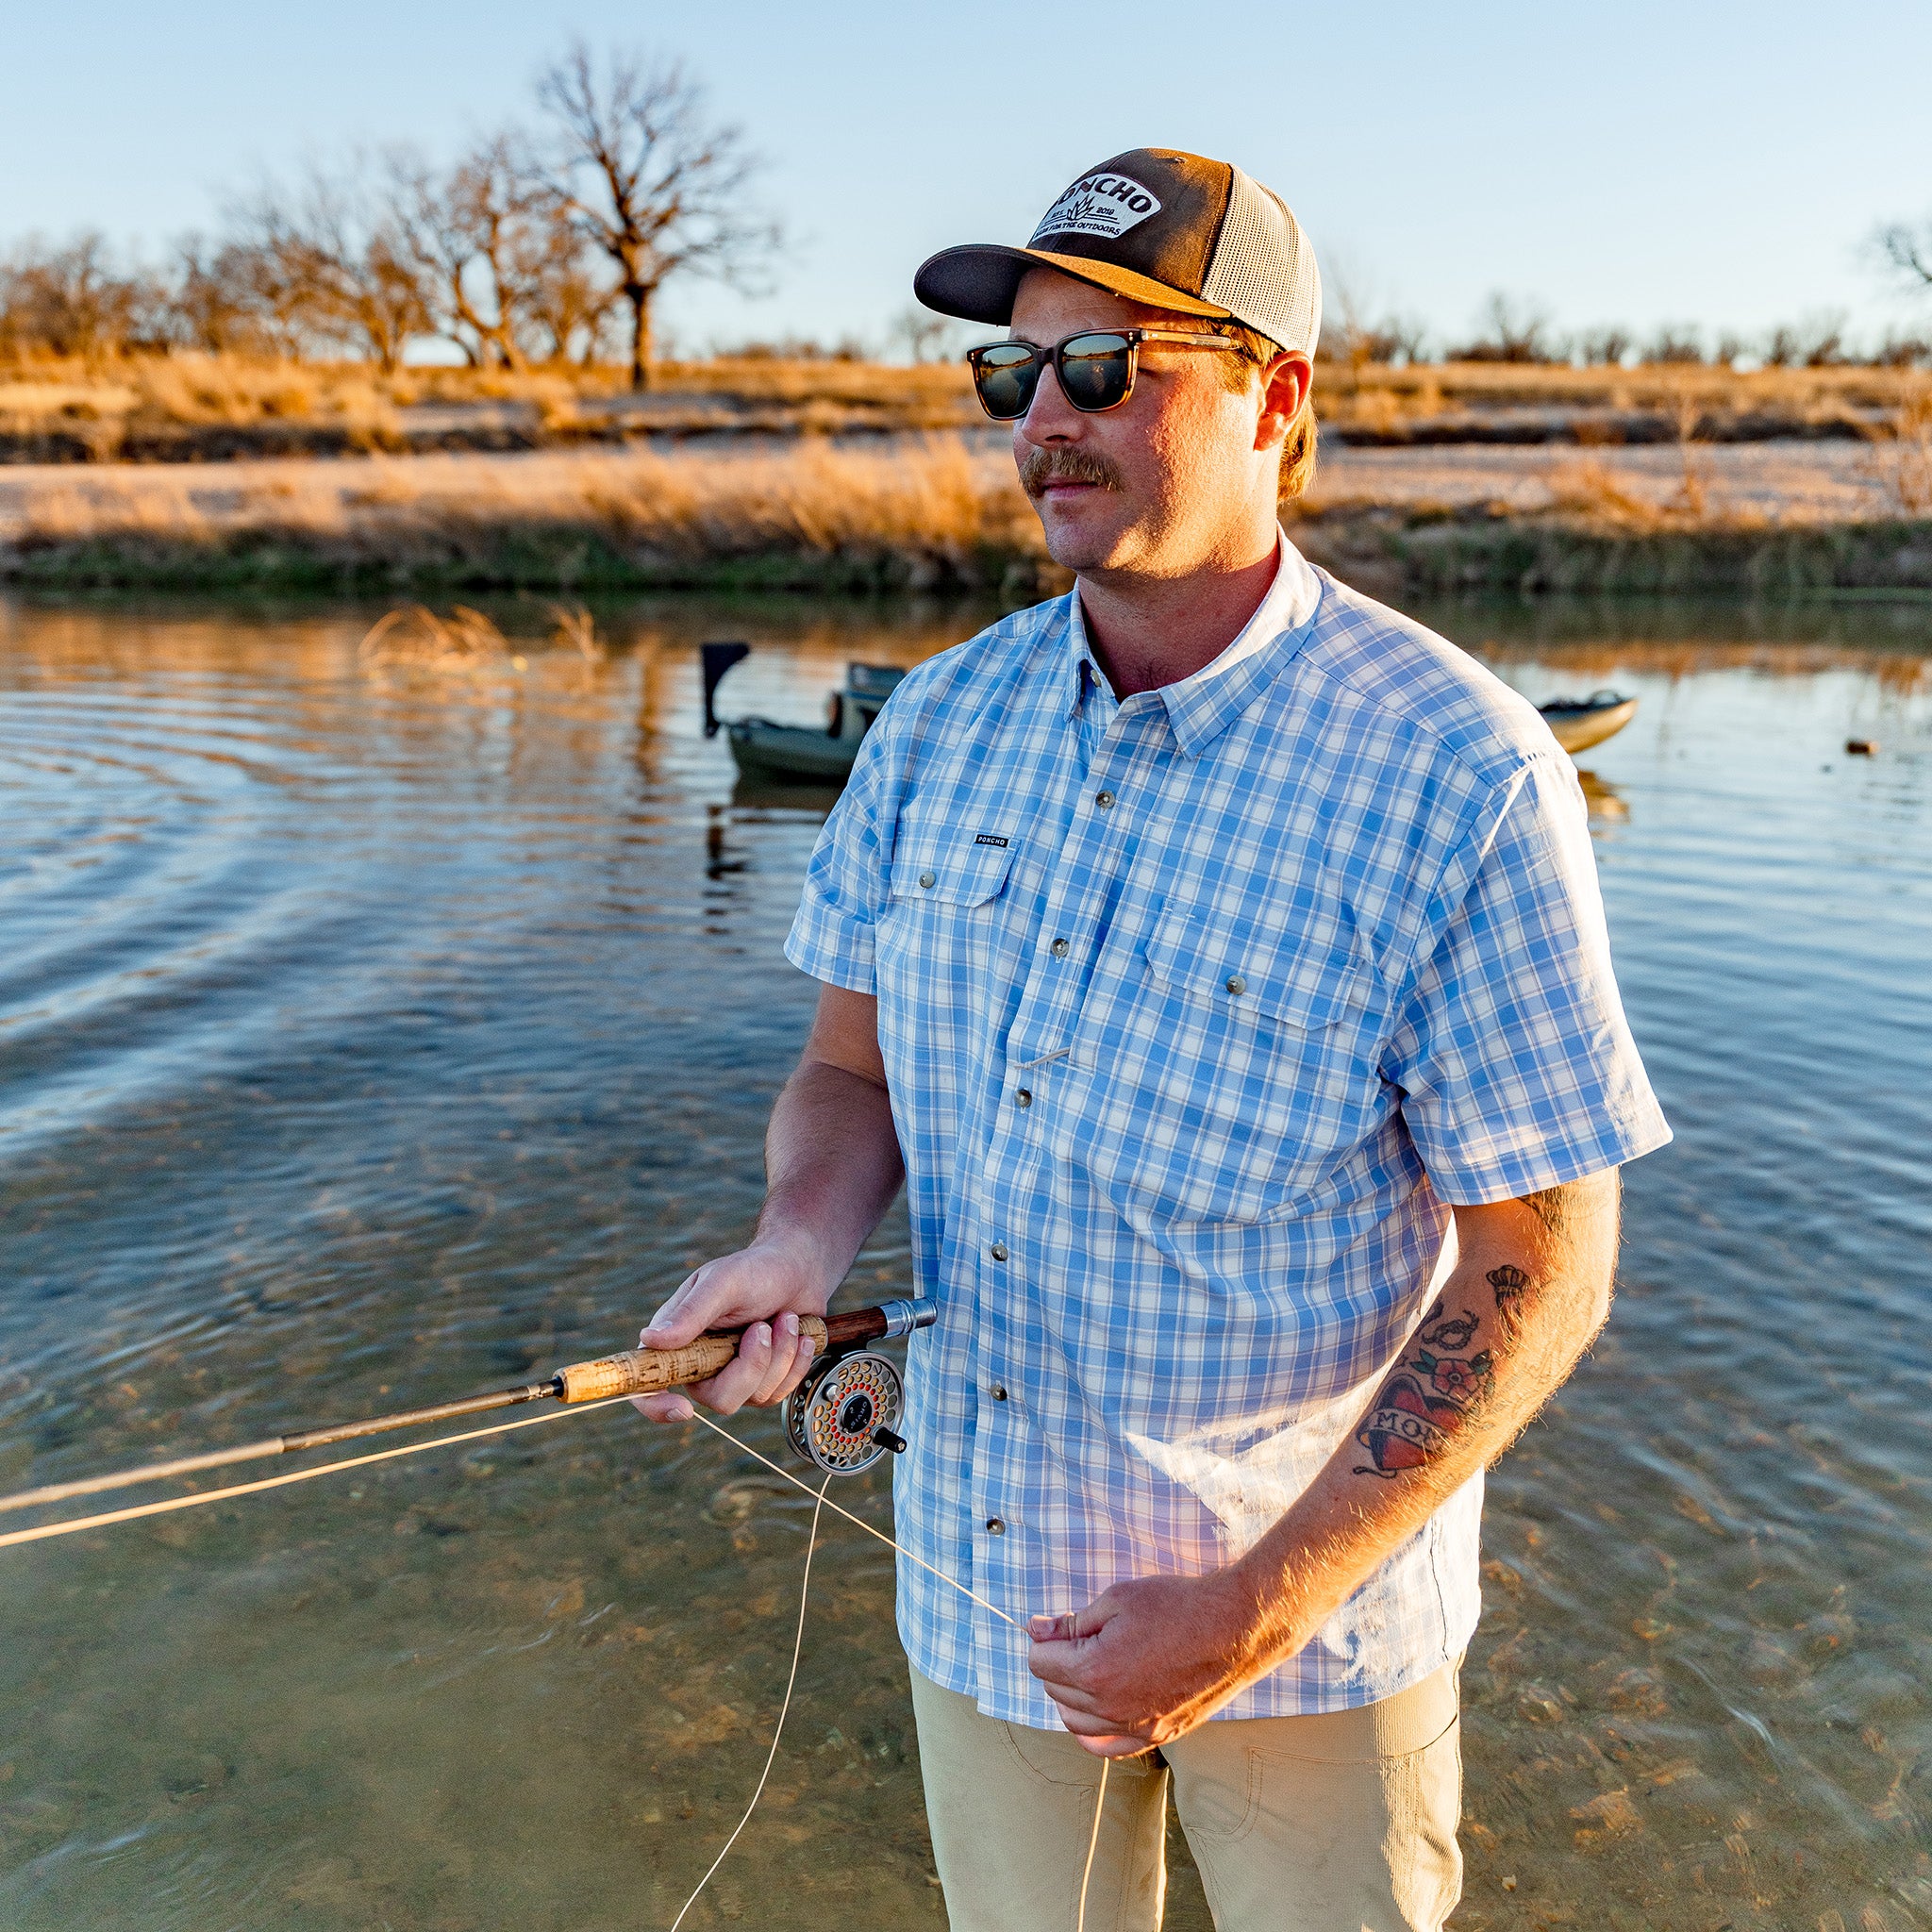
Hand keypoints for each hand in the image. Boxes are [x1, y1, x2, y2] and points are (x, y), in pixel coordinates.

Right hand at [631, 1236, 829, 1423]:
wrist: (799, 1271)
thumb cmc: (756, 1270)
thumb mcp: (723, 1283)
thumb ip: (691, 1312)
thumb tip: (650, 1340)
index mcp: (677, 1338)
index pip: (649, 1384)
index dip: (656, 1405)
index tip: (682, 1408)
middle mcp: (701, 1363)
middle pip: (718, 1399)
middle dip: (752, 1364)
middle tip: (763, 1326)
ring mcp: (733, 1376)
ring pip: (754, 1396)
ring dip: (780, 1355)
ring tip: (786, 1319)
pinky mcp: (763, 1382)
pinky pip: (778, 1394)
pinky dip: (795, 1364)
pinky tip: (799, 1336)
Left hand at [1027, 1568, 1274, 1756]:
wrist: (1233, 1628)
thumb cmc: (1177, 1606)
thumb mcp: (1117, 1599)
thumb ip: (1072, 1622)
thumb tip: (1037, 1630)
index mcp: (1095, 1671)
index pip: (1040, 1663)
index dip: (1043, 1639)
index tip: (1054, 1626)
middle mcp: (1111, 1708)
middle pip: (1055, 1691)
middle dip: (1056, 1663)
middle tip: (1075, 1638)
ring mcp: (1135, 1727)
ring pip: (1075, 1723)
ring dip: (1070, 1695)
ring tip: (1087, 1666)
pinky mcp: (1158, 1736)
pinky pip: (1108, 1748)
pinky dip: (1093, 1731)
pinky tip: (1096, 1707)